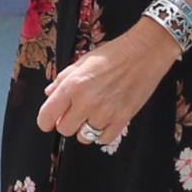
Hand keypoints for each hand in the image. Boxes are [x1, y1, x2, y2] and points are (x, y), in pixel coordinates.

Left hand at [36, 13, 182, 152]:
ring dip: (85, 128)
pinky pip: (103, 139)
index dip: (45, 121)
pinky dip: (102, 133)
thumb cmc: (114, 53)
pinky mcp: (122, 119)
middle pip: (65, 130)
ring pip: (84, 137)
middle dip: (67, 123)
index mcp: (73, 85)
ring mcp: (105, 113)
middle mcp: (86, 101)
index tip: (49, 120)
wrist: (145, 52)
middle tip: (74, 113)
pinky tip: (106, 119)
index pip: (46, 116)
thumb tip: (49, 94)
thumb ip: (64, 79)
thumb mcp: (83, 61)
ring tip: (94, 113)